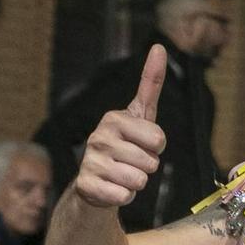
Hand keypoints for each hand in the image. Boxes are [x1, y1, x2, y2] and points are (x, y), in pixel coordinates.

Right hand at [72, 45, 168, 209]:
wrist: (97, 182)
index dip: (157, 146)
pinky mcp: (86, 185)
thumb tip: (159, 47)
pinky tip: (112, 188)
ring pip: (139, 181)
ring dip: (136, 183)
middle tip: (131, 162)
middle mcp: (98, 136)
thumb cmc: (125, 146)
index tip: (143, 142)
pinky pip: (124, 196)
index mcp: (114, 119)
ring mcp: (90, 161)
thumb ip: (150, 83)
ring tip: (121, 175)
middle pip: (151, 162)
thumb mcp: (140, 116)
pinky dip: (124, 197)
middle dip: (148, 167)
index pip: (158, 139)